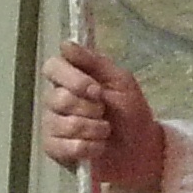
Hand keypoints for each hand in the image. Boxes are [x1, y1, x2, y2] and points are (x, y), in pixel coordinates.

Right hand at [39, 42, 166, 192]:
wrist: (140, 148)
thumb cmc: (130, 112)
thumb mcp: (121, 81)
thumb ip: (94, 62)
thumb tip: (66, 44)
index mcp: (70, 78)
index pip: (52, 67)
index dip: (72, 79)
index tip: (96, 90)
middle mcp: (56, 99)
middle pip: (57, 98)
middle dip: (89, 108)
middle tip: (104, 112)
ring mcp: (52, 124)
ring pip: (60, 124)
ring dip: (92, 129)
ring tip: (106, 131)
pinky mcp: (54, 148)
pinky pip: (60, 146)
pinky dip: (86, 147)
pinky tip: (98, 147)